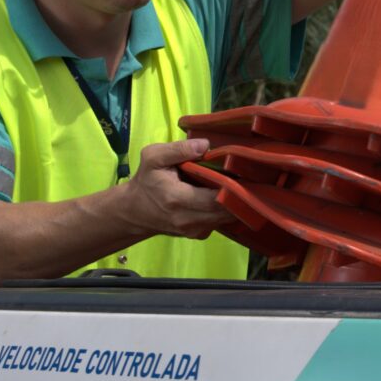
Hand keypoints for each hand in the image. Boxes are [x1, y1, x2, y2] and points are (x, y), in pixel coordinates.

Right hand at [120, 139, 234, 238]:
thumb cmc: (146, 181)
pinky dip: (226, 210)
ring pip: (226, 218)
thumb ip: (179, 149)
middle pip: (226, 211)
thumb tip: (206, 145)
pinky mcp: (199, 235)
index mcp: (177, 199)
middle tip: (246, 178)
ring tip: (236, 185)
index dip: (233, 187)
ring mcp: (194, 231)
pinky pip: (220, 222)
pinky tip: (223, 196)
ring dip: (234, 203)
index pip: (216, 198)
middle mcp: (188, 220)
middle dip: (238, 195)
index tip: (241, 173)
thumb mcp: (153, 157)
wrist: (135, 211)